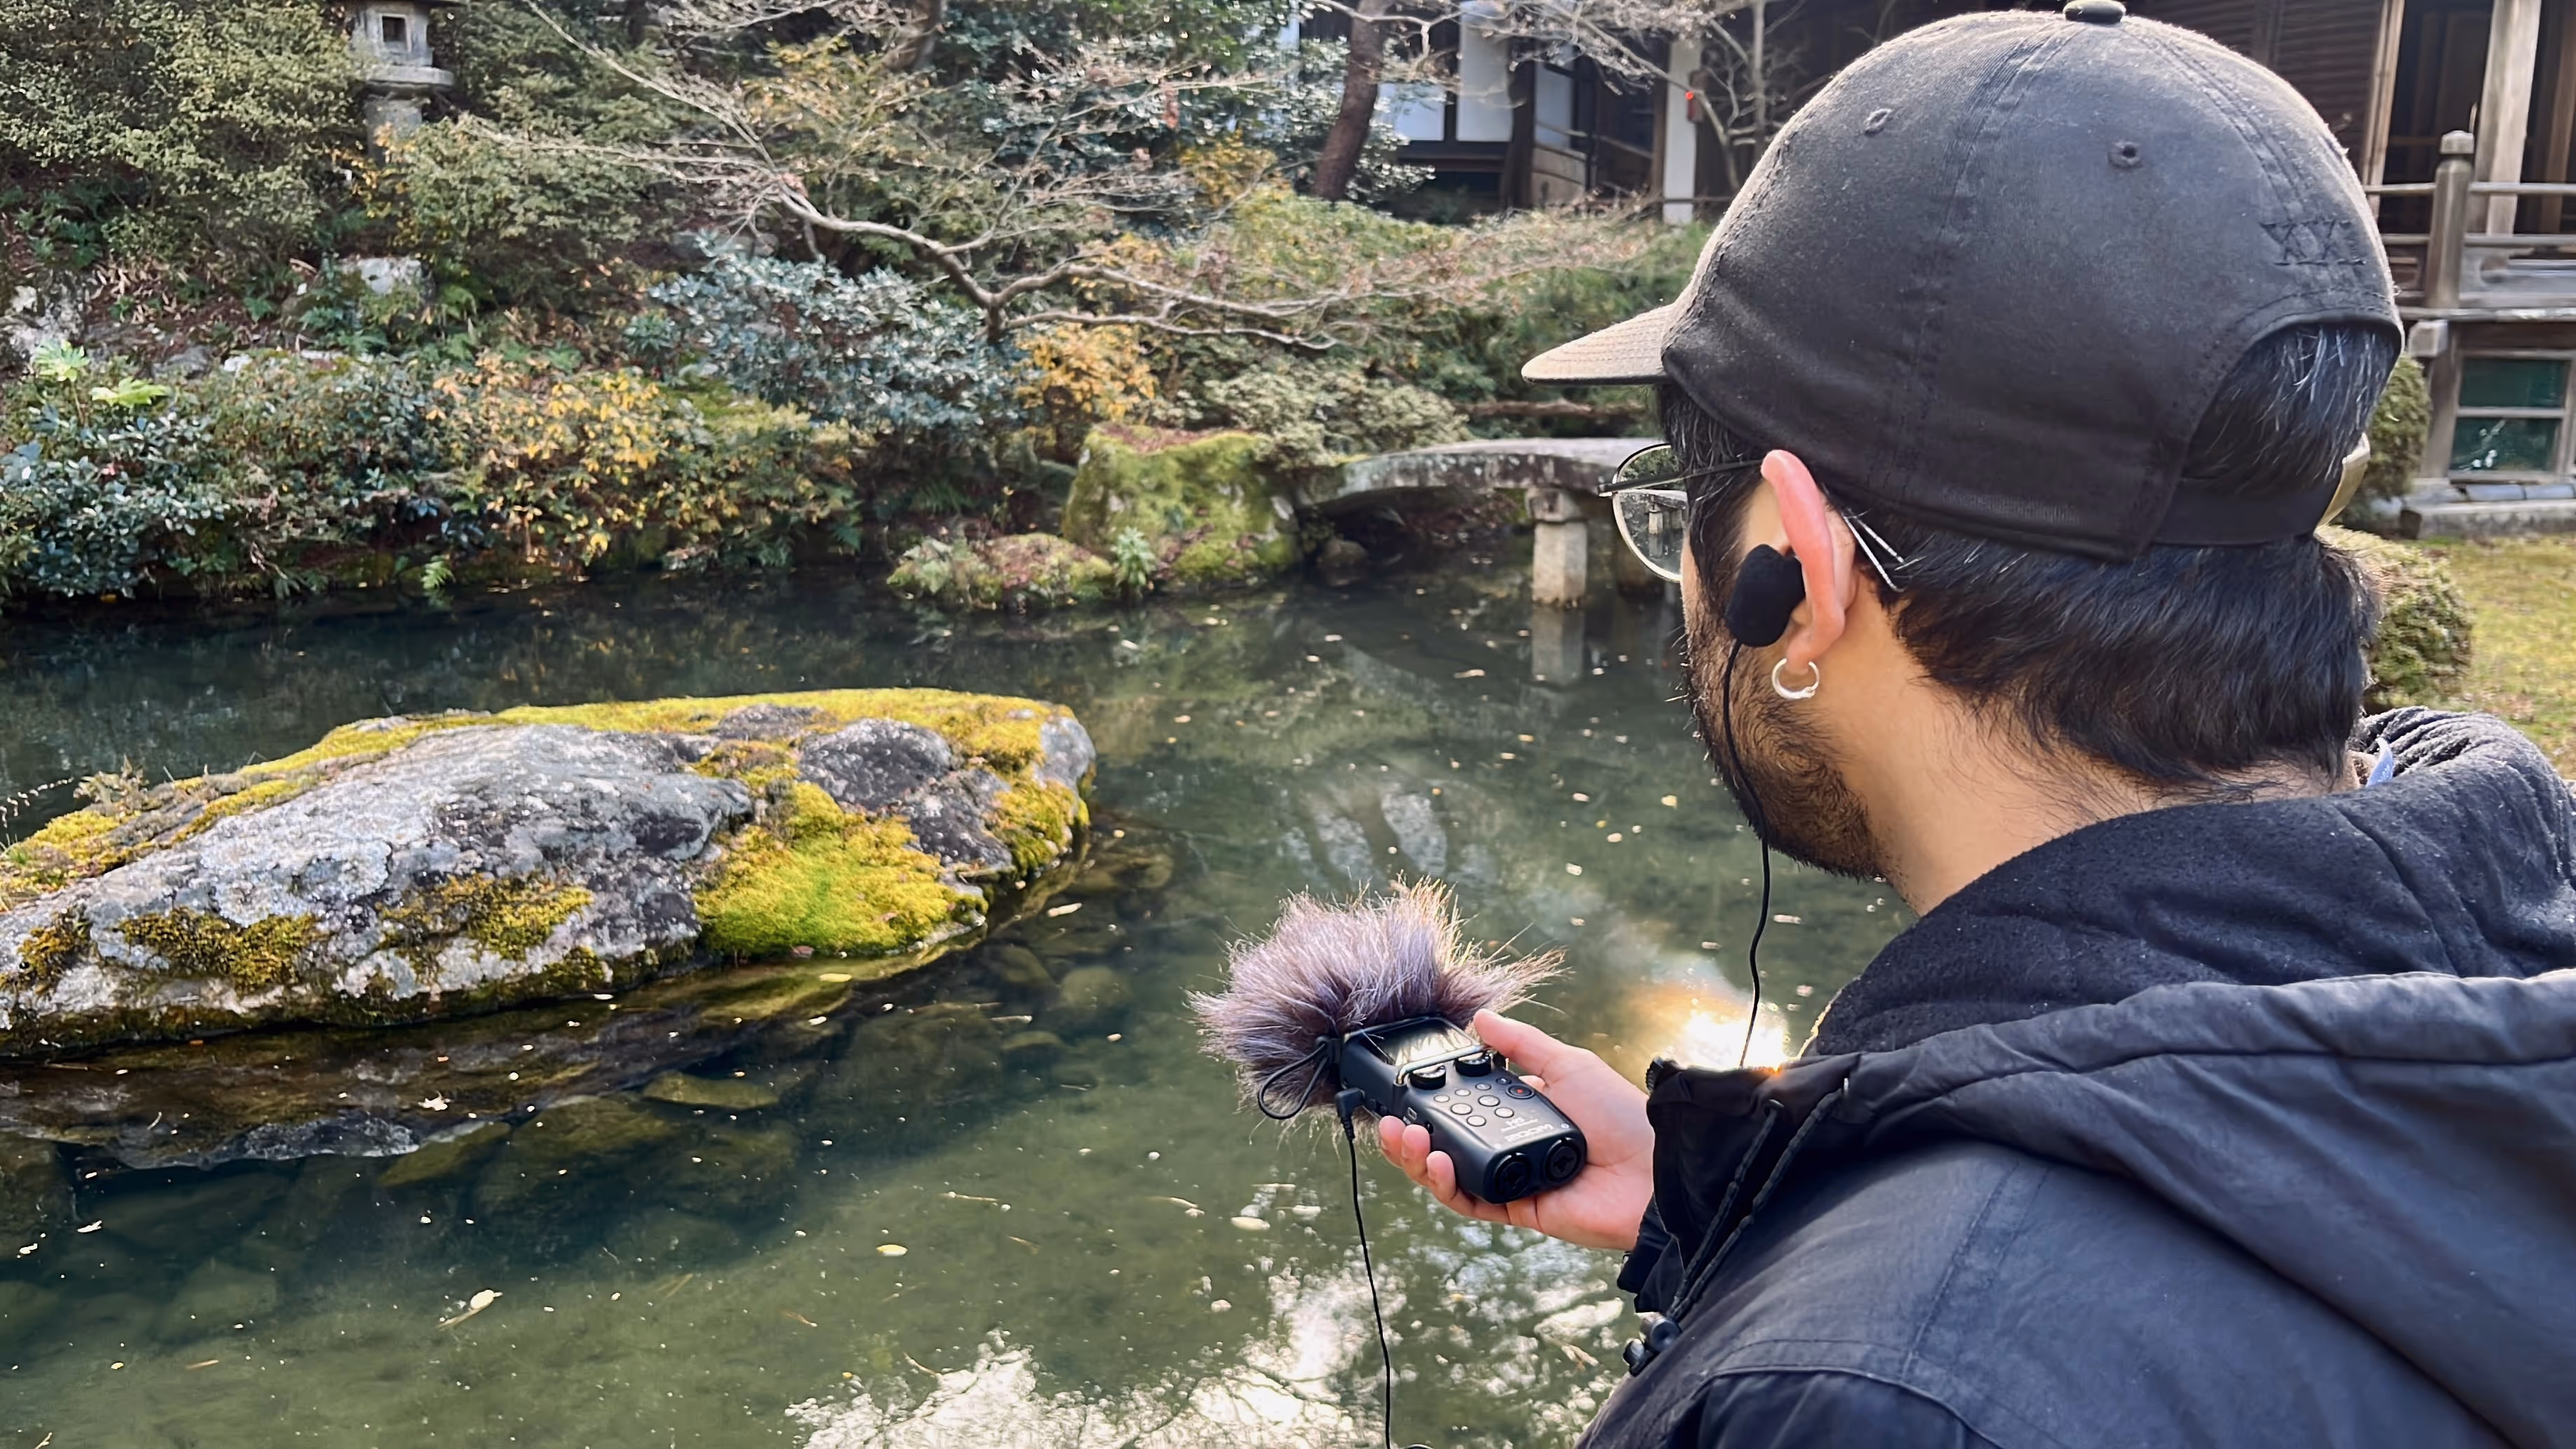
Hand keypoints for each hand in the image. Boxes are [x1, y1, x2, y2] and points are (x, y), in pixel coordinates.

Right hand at [1376, 1009, 1654, 1250]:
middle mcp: (1513, 1145)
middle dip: (1411, 1133)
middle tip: (1390, 1120)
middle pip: (1447, 1142)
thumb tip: (1479, 1018)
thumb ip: (1521, 1043)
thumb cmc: (1623, 1116)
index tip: (1406, 1089)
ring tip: (1402, 1137)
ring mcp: (1512, 1179)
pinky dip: (1445, 1183)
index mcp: (1523, 1110)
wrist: (1655, 1172)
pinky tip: (1433, 1160)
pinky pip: (1470, 1200)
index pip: (1464, 1106)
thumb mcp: (1568, 1065)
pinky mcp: (1516, 1209)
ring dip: (1417, 1158)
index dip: (1431, 1101)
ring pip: (1449, 1174)